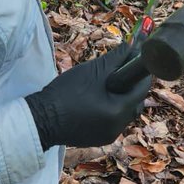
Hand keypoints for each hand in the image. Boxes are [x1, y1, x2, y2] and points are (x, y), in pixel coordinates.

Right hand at [25, 43, 149, 150]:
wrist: (41, 119)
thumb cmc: (66, 92)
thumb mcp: (92, 70)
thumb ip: (117, 57)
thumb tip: (136, 44)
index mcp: (119, 112)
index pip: (142, 89)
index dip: (140, 72)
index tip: (135, 60)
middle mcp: (119, 128)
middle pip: (136, 103)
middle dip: (131, 86)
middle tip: (118, 72)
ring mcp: (109, 136)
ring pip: (125, 113)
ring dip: (121, 99)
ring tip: (106, 86)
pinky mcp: (100, 139)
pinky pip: (114, 122)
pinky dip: (111, 110)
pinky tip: (98, 100)